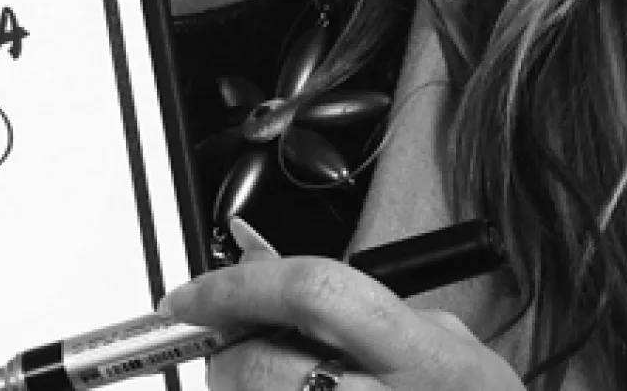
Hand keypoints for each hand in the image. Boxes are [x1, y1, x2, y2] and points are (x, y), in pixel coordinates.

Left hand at [160, 220, 520, 390]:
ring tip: (279, 383)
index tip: (188, 296)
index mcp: (423, 356)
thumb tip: (250, 249)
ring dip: (241, 390)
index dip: (235, 288)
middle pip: (260, 365)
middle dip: (227, 355)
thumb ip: (347, 296)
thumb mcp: (438, 339)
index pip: (311, 292)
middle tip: (233, 351)